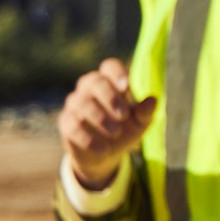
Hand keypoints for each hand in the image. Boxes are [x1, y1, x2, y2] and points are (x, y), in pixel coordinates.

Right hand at [58, 58, 155, 188]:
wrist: (104, 154)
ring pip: (82, 103)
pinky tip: (103, 148)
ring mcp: (75, 104)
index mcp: (109, 81)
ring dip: (100, 118)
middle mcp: (89, 88)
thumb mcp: (139, 123)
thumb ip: (145, 112)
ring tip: (116, 133)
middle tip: (124, 116)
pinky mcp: (66, 123)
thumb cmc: (124, 129)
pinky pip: (72, 126)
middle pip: (95, 81)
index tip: (126, 86)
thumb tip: (153, 100)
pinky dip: (88, 138)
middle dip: (110, 98)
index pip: (109, 66)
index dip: (116, 73)